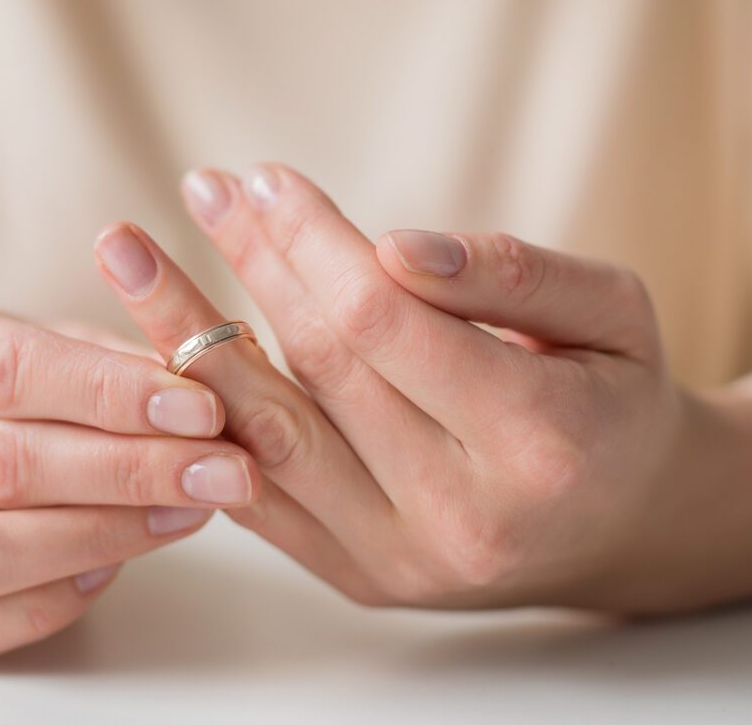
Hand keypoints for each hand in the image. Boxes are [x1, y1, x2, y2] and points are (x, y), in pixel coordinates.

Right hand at [0, 296, 260, 659]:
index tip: (200, 410)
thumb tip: (198, 400)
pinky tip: (117, 561)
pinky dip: (55, 598)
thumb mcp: (47, 337)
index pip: (3, 367)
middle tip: (222, 470)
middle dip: (128, 469)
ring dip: (103, 535)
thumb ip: (112, 360)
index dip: (111, 392)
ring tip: (186, 510)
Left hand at [94, 164, 750, 613]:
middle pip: (319, 369)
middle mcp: (460, 516)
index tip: (265, 176)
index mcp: (539, 442)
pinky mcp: (355, 575)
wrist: (621, 522)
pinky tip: (156, 346)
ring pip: (263, 433)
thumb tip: (395, 248)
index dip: (314, 242)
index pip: (387, 323)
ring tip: (130, 254)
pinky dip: (200, 415)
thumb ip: (511, 274)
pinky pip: (255, 491)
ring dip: (186, 334)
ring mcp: (398, 560)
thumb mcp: (612, 312)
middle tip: (204, 186)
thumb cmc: (615, 396)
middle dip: (253, 265)